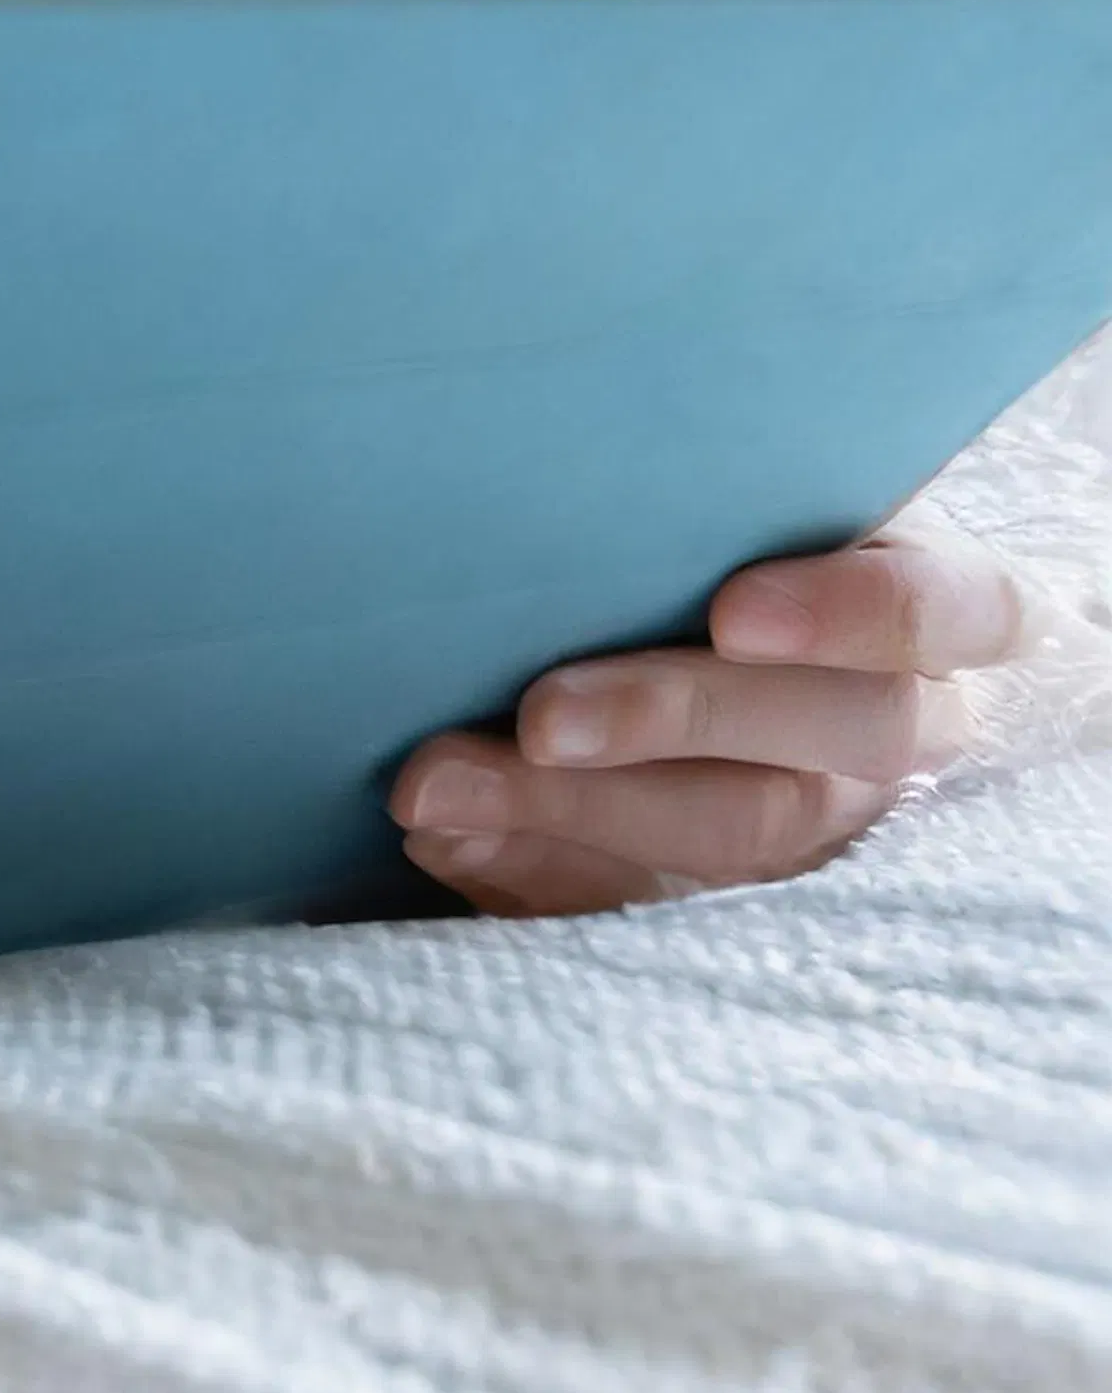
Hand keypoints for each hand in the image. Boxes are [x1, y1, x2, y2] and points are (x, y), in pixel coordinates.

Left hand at [386, 519, 1032, 916]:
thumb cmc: (743, 524)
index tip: (732, 612)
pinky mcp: (760, 887)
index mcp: (948, 602)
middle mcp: (914, 720)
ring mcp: (848, 816)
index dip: (856, 613)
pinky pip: (662, 900)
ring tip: (439, 790)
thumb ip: (697, 492)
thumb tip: (534, 493)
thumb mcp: (751, 492)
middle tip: (537, 719)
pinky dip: (548, 868)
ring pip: (741, 831)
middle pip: (830, 735)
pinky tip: (454, 840)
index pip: (952, 609)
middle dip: (669, 721)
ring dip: (576, 812)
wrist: (762, 630)